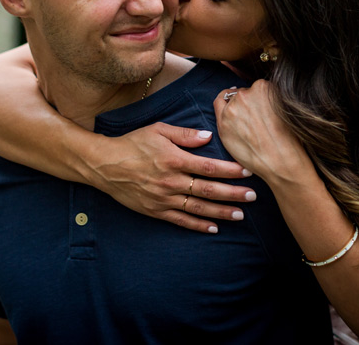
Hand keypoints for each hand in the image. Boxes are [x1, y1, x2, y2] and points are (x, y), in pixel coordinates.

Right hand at [89, 123, 257, 233]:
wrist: (104, 165)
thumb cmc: (133, 143)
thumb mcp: (158, 130)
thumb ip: (184, 134)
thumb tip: (208, 136)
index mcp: (174, 160)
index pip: (209, 167)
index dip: (230, 170)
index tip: (247, 172)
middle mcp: (171, 181)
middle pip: (208, 190)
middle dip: (233, 194)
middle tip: (253, 197)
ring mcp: (163, 199)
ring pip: (198, 207)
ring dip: (221, 212)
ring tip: (240, 214)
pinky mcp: (156, 211)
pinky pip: (181, 220)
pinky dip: (198, 225)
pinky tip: (214, 228)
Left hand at [213, 80, 311, 182]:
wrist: (280, 160)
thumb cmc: (287, 138)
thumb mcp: (285, 108)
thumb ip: (270, 99)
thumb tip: (262, 100)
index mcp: (264, 87)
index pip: (256, 87)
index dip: (257, 99)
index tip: (258, 108)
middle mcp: (247, 93)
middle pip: (243, 93)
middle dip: (246, 103)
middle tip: (252, 118)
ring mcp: (233, 107)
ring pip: (231, 99)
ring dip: (235, 107)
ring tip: (243, 122)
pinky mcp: (223, 121)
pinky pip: (218, 104)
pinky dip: (222, 106)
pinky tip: (228, 114)